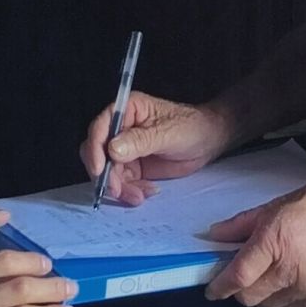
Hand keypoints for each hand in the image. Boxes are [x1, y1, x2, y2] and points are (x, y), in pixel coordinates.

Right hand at [78, 92, 233, 204]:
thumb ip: (140, 141)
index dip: (95, 148)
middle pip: (97, 151)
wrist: (210, 140)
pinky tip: (145, 193)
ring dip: (119, 186)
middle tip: (117, 190)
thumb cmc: (192, 127)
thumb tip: (112, 149)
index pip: (100, 127)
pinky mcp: (133, 166)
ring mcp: (125, 149)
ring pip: (108, 171)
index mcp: (127, 110)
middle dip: (105, 173)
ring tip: (138, 196)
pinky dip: (130, 191)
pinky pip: (122, 181)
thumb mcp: (167, 133)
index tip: (100, 170)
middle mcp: (121, 129)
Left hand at [203, 175, 305, 306]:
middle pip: (249, 297)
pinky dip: (281, 299)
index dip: (220, 287)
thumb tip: (215, 235)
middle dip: (239, 290)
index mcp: (274, 242)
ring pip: (268, 306)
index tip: (212, 290)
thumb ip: (241, 225)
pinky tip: (286, 280)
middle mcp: (288, 270)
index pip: (238, 277)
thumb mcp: (274, 206)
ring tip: (268, 274)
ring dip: (260, 295)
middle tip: (242, 275)